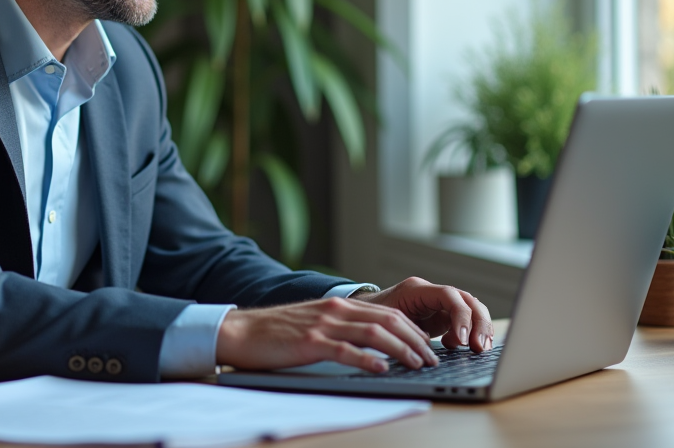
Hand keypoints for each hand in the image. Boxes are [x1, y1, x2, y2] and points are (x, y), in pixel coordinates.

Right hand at [216, 296, 440, 373]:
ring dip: (400, 349)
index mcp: (339, 305)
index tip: (428, 345)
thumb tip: (370, 346)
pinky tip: (382, 368)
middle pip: (387, 321)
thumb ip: (341, 328)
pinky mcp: (310, 343)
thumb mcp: (315, 323)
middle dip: (415, 340)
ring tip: (417, 364)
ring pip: (373, 334)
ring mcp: (323, 326)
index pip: (387, 313)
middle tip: (431, 358)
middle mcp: (335, 311)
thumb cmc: (277, 332)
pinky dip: (367, 360)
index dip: (412, 329)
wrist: (242, 331)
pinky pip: (345, 351)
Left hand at [353, 276, 493, 352]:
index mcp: (416, 290)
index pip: (449, 295)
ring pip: (472, 308)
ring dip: (480, 328)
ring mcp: (441, 303)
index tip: (462, 340)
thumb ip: (402, 331)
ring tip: (478, 349)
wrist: (367, 313)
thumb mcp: (384, 323)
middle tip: (477, 347)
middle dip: (478, 324)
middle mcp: (433, 293)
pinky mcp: (445, 315)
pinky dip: (475, 332)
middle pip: (468, 300)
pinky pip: (468, 319)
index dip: (460, 317)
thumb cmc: (373, 317)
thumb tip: (422, 349)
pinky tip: (473, 347)